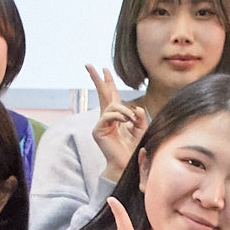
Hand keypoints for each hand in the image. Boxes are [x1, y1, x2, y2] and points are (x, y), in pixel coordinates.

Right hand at [84, 60, 147, 181]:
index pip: (111, 96)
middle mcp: (107, 118)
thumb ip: (139, 117)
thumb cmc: (134, 149)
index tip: (105, 69)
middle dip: (97, 79)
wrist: (127, 164)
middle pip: (101, 94)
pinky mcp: (98, 130)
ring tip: (131, 120)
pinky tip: (126, 121)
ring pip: (111, 106)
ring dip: (123, 110)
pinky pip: (108, 115)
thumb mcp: (141, 129)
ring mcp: (101, 124)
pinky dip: (119, 116)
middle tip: (88, 65)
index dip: (109, 82)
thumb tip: (135, 108)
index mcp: (117, 117)